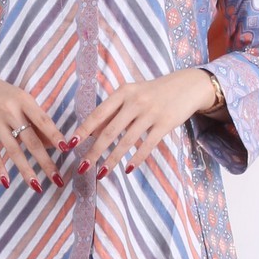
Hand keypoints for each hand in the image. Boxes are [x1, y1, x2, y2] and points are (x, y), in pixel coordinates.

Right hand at [0, 73, 68, 191]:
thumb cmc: (5, 95)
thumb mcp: (23, 100)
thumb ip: (37, 120)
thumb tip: (55, 144)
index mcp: (24, 101)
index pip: (43, 120)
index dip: (55, 135)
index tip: (66, 149)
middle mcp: (10, 112)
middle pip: (30, 140)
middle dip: (45, 161)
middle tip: (57, 179)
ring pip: (13, 150)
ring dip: (26, 170)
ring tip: (37, 186)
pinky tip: (7, 183)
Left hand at [71, 69, 217, 177]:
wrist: (188, 86)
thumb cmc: (154, 93)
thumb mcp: (132, 95)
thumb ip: (114, 112)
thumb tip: (91, 133)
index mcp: (123, 92)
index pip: (98, 114)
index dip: (83, 130)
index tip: (71, 145)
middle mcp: (135, 101)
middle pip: (109, 131)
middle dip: (94, 151)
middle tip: (82, 167)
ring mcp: (151, 112)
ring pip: (126, 141)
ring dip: (112, 160)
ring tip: (101, 173)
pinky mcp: (165, 123)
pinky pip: (147, 145)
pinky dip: (136, 158)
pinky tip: (128, 169)